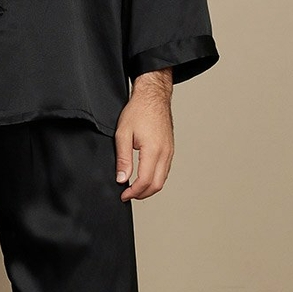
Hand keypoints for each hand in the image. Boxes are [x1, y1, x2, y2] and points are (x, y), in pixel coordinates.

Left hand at [115, 68, 173, 200]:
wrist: (153, 97)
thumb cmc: (138, 111)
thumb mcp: (123, 134)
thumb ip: (123, 159)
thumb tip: (122, 179)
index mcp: (153, 150)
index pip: (145, 181)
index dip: (133, 192)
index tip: (123, 194)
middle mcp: (165, 153)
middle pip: (157, 185)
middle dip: (142, 194)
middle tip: (128, 195)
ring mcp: (170, 152)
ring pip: (163, 179)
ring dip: (149, 188)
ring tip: (134, 188)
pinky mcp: (170, 150)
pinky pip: (165, 170)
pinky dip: (155, 179)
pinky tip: (144, 177)